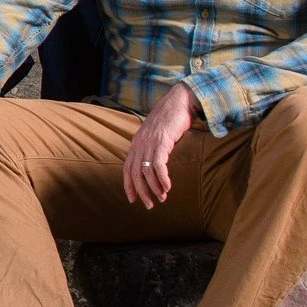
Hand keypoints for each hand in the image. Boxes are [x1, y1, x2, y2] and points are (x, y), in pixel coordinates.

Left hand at [123, 83, 195, 208]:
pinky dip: (162, 178)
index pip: (127, 168)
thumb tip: (154, 163)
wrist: (180, 100)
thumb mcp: (157, 135)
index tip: (133, 199)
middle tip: (149, 205)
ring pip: (146, 172)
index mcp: (136, 143)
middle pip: (135, 173)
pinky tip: (167, 187)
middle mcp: (139, 143)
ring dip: (154, 188)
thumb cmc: (171, 118)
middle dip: (141, 192)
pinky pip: (159, 165)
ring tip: (162, 199)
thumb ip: (152, 147)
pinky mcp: (162, 141)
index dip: (128, 185)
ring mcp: (149, 142)